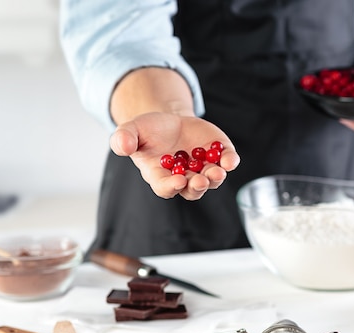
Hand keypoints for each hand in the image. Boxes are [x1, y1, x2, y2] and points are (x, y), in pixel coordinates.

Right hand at [110, 112, 239, 199]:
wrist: (171, 121)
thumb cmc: (149, 132)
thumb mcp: (131, 131)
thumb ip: (123, 139)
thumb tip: (123, 146)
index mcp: (161, 176)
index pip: (166, 188)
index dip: (172, 187)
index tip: (177, 181)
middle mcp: (185, 177)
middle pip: (193, 189)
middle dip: (197, 186)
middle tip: (200, 180)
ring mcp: (203, 168)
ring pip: (212, 180)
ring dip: (215, 178)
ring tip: (217, 172)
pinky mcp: (218, 155)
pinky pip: (227, 162)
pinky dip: (230, 162)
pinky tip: (230, 159)